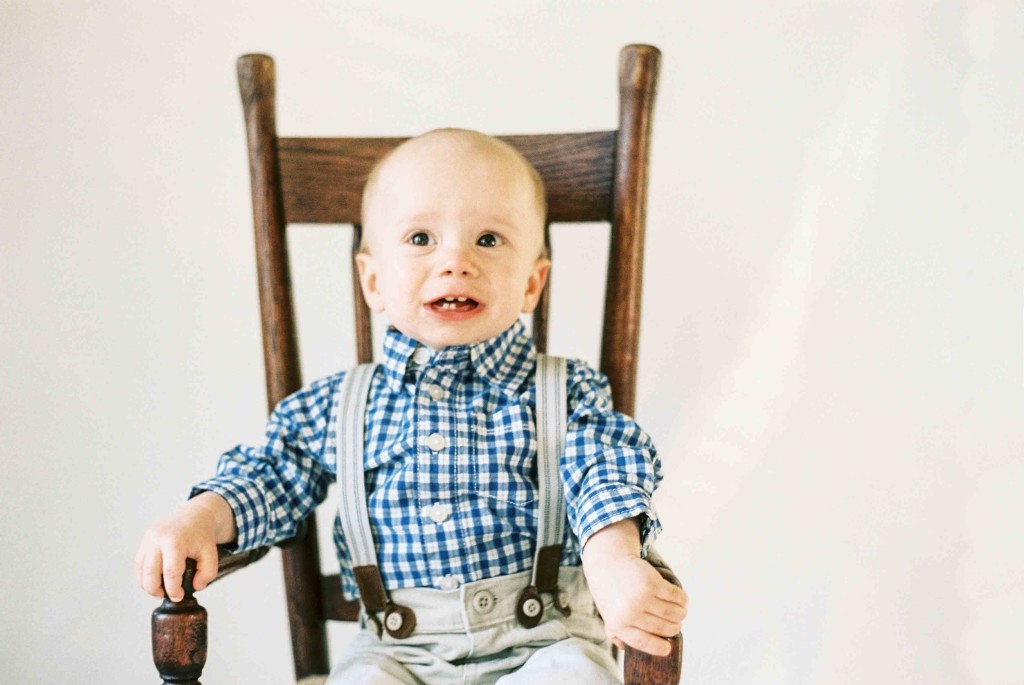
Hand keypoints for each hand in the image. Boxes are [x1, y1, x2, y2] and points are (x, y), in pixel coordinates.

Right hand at [134, 492, 233, 601]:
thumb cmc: (202, 533)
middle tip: (167, 596)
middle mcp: (157, 539)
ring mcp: (148, 539)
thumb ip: (207, 573)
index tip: (179, 596)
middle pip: (149, 573)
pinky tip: (155, 580)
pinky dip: (144, 575)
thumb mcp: (211, 553)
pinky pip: (139, 563)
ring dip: (147, 584)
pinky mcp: (144, 541)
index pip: (170, 572)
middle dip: (156, 590)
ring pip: (140, 570)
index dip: (173, 589)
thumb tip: (196, 587)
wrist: (196, 514)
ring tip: (160, 590)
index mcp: (175, 541)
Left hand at [581, 519, 687, 656]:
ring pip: (673, 613)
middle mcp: (630, 613)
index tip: (668, 648)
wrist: (608, 563)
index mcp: (619, 624)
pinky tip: (682, 600)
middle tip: (675, 623)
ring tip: (680, 611)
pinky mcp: (652, 582)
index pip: (644, 642)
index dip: (660, 648)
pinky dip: (683, 600)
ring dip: (681, 614)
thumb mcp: (608, 615)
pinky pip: (676, 596)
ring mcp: (641, 598)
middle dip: (674, 627)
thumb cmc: (611, 592)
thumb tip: (625, 648)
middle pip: (664, 628)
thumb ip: (615, 633)